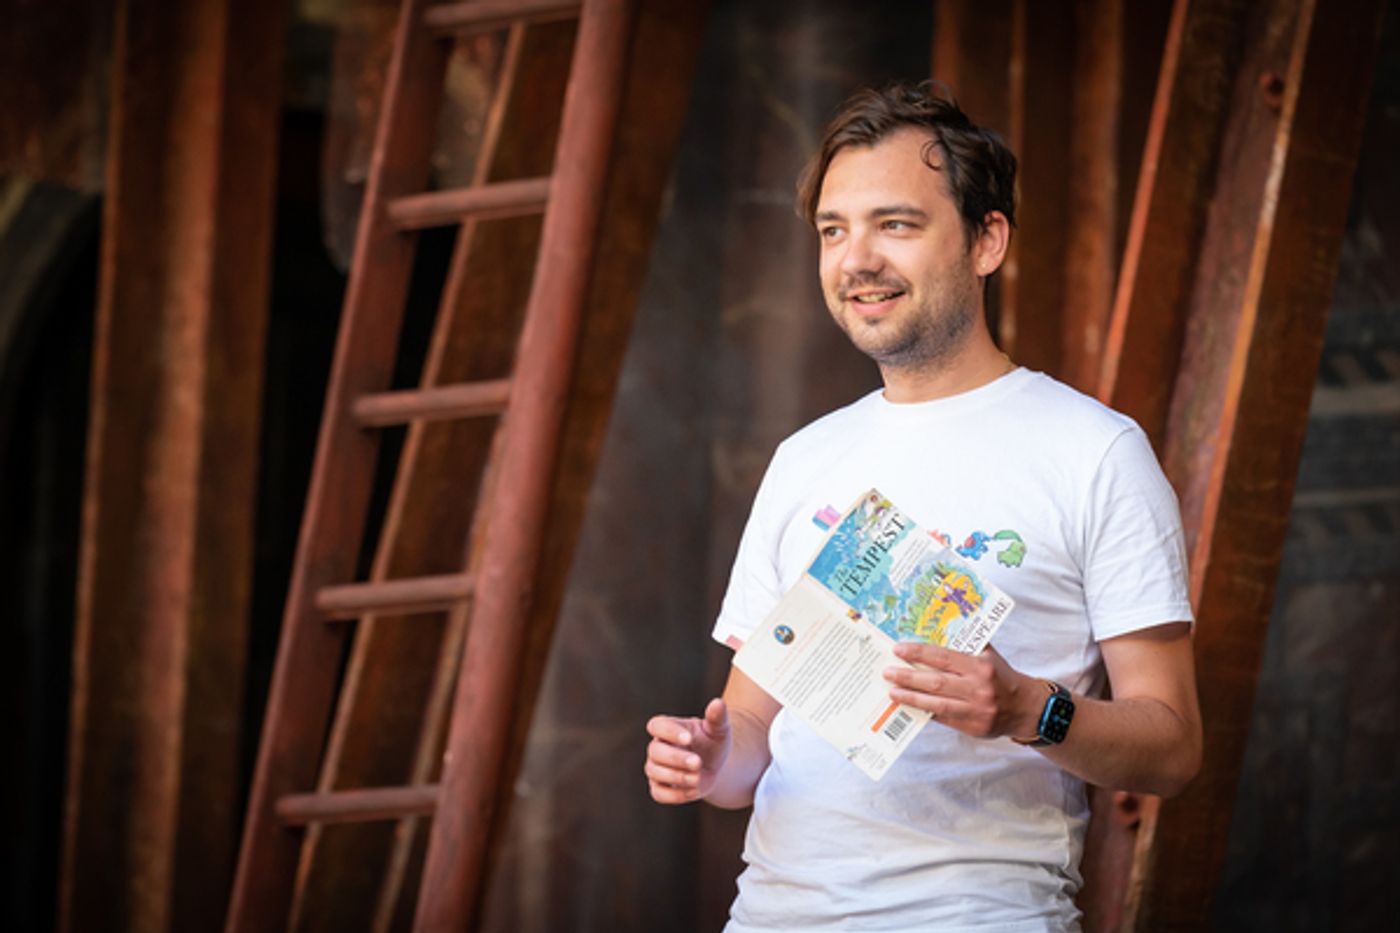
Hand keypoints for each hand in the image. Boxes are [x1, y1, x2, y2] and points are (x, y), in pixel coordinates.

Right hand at [645, 698, 730, 803]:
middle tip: (697, 762)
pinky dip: (675, 794)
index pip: (657, 726)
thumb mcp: (719, 730)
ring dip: (677, 776)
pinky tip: (693, 790)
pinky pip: (658, 793)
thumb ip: (717, 717)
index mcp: (668, 728)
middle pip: (655, 752)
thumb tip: (718, 703)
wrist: (714, 766)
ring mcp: (655, 768)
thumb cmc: (712, 742)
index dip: (669, 732)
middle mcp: (657, 747)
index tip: (689, 739)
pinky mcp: (658, 787)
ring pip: (655, 772)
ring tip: (698, 777)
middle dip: (676, 758)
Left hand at [883, 643, 1037, 739]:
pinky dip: (924, 712)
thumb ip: (967, 643)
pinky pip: (943, 719)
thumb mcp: (989, 655)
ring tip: (892, 691)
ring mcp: (975, 711)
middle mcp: (977, 689)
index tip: (899, 650)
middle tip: (888, 671)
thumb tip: (937, 629)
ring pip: (936, 704)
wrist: (1026, 708)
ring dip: (911, 698)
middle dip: (908, 677)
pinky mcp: (972, 728)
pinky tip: (909, 706)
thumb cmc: (1002, 676)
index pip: (944, 658)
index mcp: (980, 667)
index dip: (919, 654)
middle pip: (936, 682)